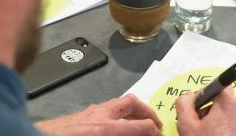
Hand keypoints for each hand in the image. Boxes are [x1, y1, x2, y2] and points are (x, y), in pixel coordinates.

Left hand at [35, 94, 162, 135]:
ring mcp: (88, 113)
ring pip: (117, 103)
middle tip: (156, 124)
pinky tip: (115, 124)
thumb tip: (136, 133)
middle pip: (132, 103)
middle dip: (148, 113)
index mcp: (106, 130)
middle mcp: (99, 116)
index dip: (156, 133)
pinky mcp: (79, 115)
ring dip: (132, 111)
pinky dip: (116, 113)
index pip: (142, 127)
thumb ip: (122, 134)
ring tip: (139, 122)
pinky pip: (104, 108)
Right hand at [175, 87, 235, 135]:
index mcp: (228, 105)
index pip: (221, 86)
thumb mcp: (187, 125)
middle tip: (196, 125)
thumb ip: (184, 104)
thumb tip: (188, 96)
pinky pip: (232, 129)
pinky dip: (222, 132)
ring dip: (214, 123)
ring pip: (226, 118)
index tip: (198, 103)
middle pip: (222, 103)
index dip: (207, 92)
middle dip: (208, 111)